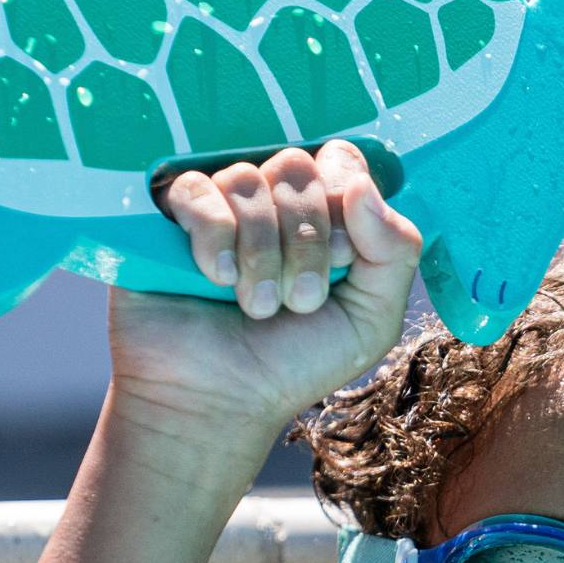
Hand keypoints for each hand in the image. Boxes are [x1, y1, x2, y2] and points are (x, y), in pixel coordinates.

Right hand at [106, 140, 421, 456]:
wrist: (219, 401)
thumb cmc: (296, 361)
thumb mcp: (371, 317)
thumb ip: (395, 250)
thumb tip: (361, 184)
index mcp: (326, 217)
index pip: (342, 161)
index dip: (344, 202)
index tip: (342, 261)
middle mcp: (273, 203)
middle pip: (297, 167)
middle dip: (305, 239)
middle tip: (300, 300)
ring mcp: (221, 207)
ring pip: (247, 178)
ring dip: (261, 250)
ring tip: (257, 305)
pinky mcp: (168, 219)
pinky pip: (194, 189)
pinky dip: (213, 234)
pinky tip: (216, 277)